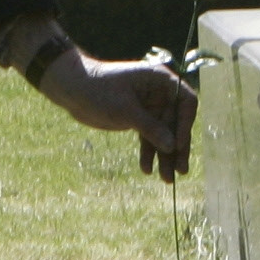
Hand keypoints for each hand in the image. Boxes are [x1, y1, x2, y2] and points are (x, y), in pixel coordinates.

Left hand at [39, 49, 196, 181]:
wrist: (73, 90)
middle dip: (176, 148)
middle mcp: (159, 93)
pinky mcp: (138, 119)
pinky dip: (148, 153)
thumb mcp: (126, 110)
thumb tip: (173, 147)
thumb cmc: (99, 90)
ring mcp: (149, 107)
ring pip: (163, 134)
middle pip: (176, 123)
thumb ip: (151, 128)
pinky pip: (149, 138)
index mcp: (161, 80)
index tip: (178, 146)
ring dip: (164, 156)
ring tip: (166, 179)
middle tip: (180, 171)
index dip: (185, 124)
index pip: (186, 102)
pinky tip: (146, 169)